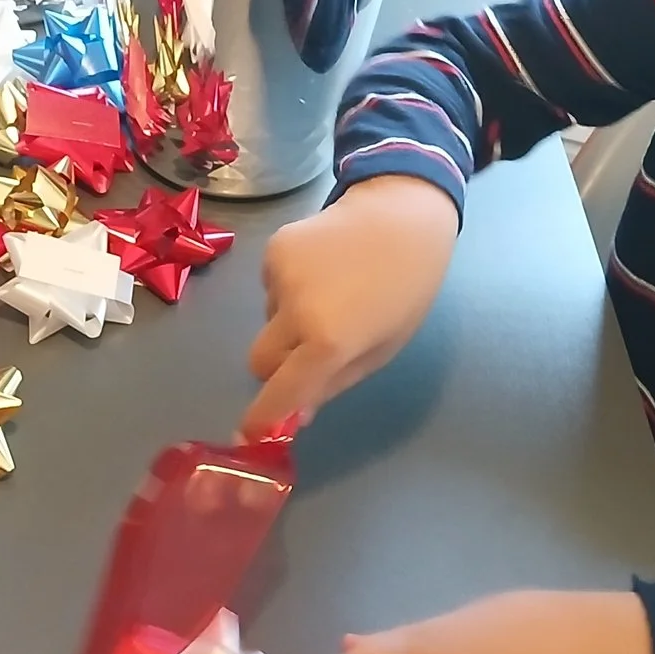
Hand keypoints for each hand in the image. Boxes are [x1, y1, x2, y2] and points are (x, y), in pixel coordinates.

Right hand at [239, 175, 456, 438]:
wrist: (401, 218)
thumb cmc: (404, 291)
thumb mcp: (380, 350)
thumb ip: (333, 384)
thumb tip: (296, 415)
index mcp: (329, 342)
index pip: (280, 393)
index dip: (263, 418)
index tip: (250, 435)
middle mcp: (295, 312)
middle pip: (260, 361)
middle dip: (277, 367)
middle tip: (310, 352)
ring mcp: (279, 277)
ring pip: (268, 320)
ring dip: (289, 321)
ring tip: (331, 294)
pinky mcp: (273, 250)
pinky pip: (270, 288)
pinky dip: (288, 289)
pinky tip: (321, 269)